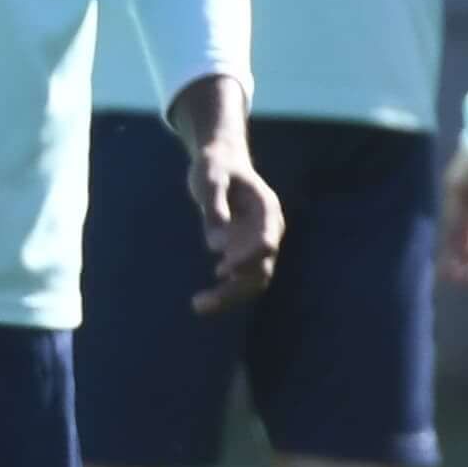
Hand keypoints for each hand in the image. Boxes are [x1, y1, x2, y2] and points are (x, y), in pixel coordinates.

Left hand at [174, 78, 286, 312]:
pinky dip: (227, 289)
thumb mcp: (210, 177)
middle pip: (261, 268)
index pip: (266, 241)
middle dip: (235, 288)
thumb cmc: (216, 166)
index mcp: (267, 210)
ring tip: (198, 305)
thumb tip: (216, 245)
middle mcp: (269, 230)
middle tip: (201, 302)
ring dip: (230, 295)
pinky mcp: (245, 249)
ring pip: (254, 278)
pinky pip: (242, 276)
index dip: (247, 258)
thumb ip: (214, 205)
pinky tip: (204, 298)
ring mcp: (258, 242)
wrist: (221, 161)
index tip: (221, 269)